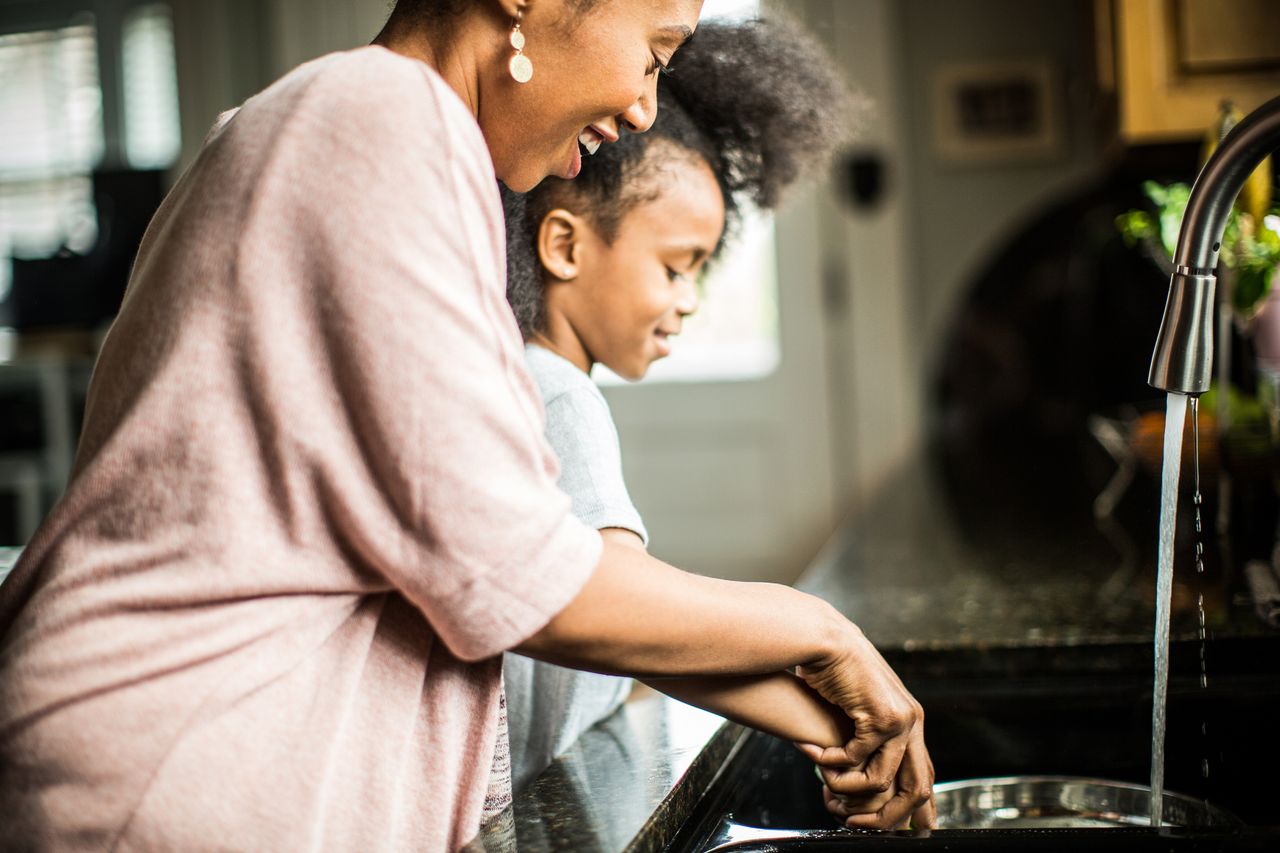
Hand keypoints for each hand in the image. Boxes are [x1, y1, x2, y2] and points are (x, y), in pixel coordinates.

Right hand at [794, 623, 934, 828]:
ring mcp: (900, 719)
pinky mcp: (880, 716)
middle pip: (917, 788)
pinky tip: (815, 751)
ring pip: (883, 781)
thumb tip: (860, 771)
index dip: (919, 809)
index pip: (925, 775)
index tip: (911, 831)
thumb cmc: (832, 671)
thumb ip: (866, 736)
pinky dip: (832, 763)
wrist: (825, 639)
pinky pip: (856, 758)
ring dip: (849, 789)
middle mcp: (912, 721)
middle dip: (888, 817)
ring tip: (828, 787)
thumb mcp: (857, 708)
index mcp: (910, 721)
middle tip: (856, 824)